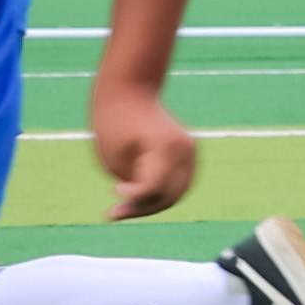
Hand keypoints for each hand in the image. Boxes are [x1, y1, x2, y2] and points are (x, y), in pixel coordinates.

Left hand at [83, 71, 199, 220]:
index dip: (134, 198)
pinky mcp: (189, 153)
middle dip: (144, 208)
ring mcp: (190, 151)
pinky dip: (161, 191)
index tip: (113, 192)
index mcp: (165, 146)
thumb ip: (134, 186)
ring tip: (126, 206)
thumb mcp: (113, 159)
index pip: (154, 187)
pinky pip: (178, 181)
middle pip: (171, 195)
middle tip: (116, 213)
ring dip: (154, 203)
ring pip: (178, 192)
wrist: (128, 91)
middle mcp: (184, 149)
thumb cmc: (113, 124)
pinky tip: (137, 194)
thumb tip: (147, 205)